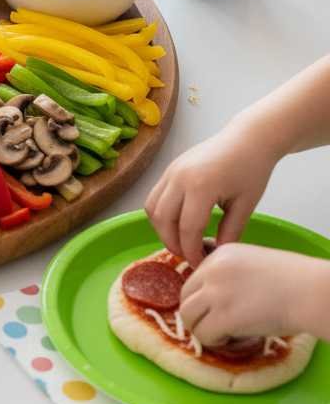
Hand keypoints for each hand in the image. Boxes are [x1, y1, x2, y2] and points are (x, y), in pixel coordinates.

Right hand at [145, 128, 276, 265]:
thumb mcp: (246, 205)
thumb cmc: (252, 169)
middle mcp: (179, 178)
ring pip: (152, 208)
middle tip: (190, 256)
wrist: (247, 138)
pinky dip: (161, 214)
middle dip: (173, 243)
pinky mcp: (169, 169)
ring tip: (182, 240)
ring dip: (162, 229)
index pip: (187, 228)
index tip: (201, 264)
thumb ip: (230, 232)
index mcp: (201, 186)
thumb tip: (216, 254)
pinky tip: (178, 222)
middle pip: (163, 220)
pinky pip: (154, 196)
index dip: (192, 251)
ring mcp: (170, 171)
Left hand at [180, 244, 329, 343]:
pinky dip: (215, 342)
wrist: (311, 292)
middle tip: (216, 326)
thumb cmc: (295, 282)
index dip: (202, 298)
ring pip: (188, 316)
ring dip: (202, 329)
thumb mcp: (254, 264)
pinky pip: (204, 334)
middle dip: (198, 314)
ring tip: (224, 335)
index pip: (194, 277)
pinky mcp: (224, 316)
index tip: (215, 310)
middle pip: (185, 296)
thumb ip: (231, 274)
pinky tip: (233, 340)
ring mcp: (216, 292)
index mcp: (220, 254)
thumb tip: (215, 297)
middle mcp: (212, 269)